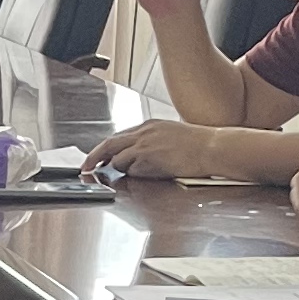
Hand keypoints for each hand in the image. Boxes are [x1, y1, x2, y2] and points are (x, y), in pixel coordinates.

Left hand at [84, 117, 234, 180]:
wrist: (213, 147)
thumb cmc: (198, 146)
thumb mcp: (170, 135)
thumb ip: (152, 142)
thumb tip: (137, 155)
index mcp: (149, 125)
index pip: (120, 136)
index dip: (107, 149)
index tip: (98, 157)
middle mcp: (143, 132)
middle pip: (109, 144)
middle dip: (94, 157)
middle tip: (85, 167)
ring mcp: (144, 144)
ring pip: (118, 159)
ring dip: (120, 169)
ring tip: (135, 173)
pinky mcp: (148, 157)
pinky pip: (131, 169)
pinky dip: (134, 174)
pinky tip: (150, 173)